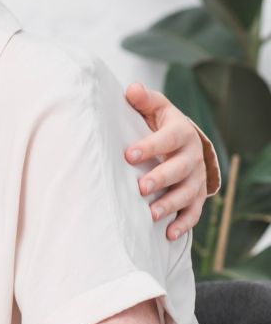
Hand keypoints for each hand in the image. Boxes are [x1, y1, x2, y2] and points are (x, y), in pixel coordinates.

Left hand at [124, 83, 210, 239]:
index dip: (149, 146)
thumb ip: (143, 100)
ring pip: (187, 193)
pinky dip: (183, 224)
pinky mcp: (196, 196)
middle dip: (161, 178)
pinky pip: (193, 212)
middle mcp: (192, 156)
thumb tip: (131, 89)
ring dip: (169, 204)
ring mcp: (196, 178)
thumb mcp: (154, 108)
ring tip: (150, 214)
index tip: (128, 155)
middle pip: (179, 169)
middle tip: (140, 187)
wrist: (182, 140)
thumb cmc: (159, 124)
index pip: (167, 139)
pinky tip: (168, 234)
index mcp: (180, 132)